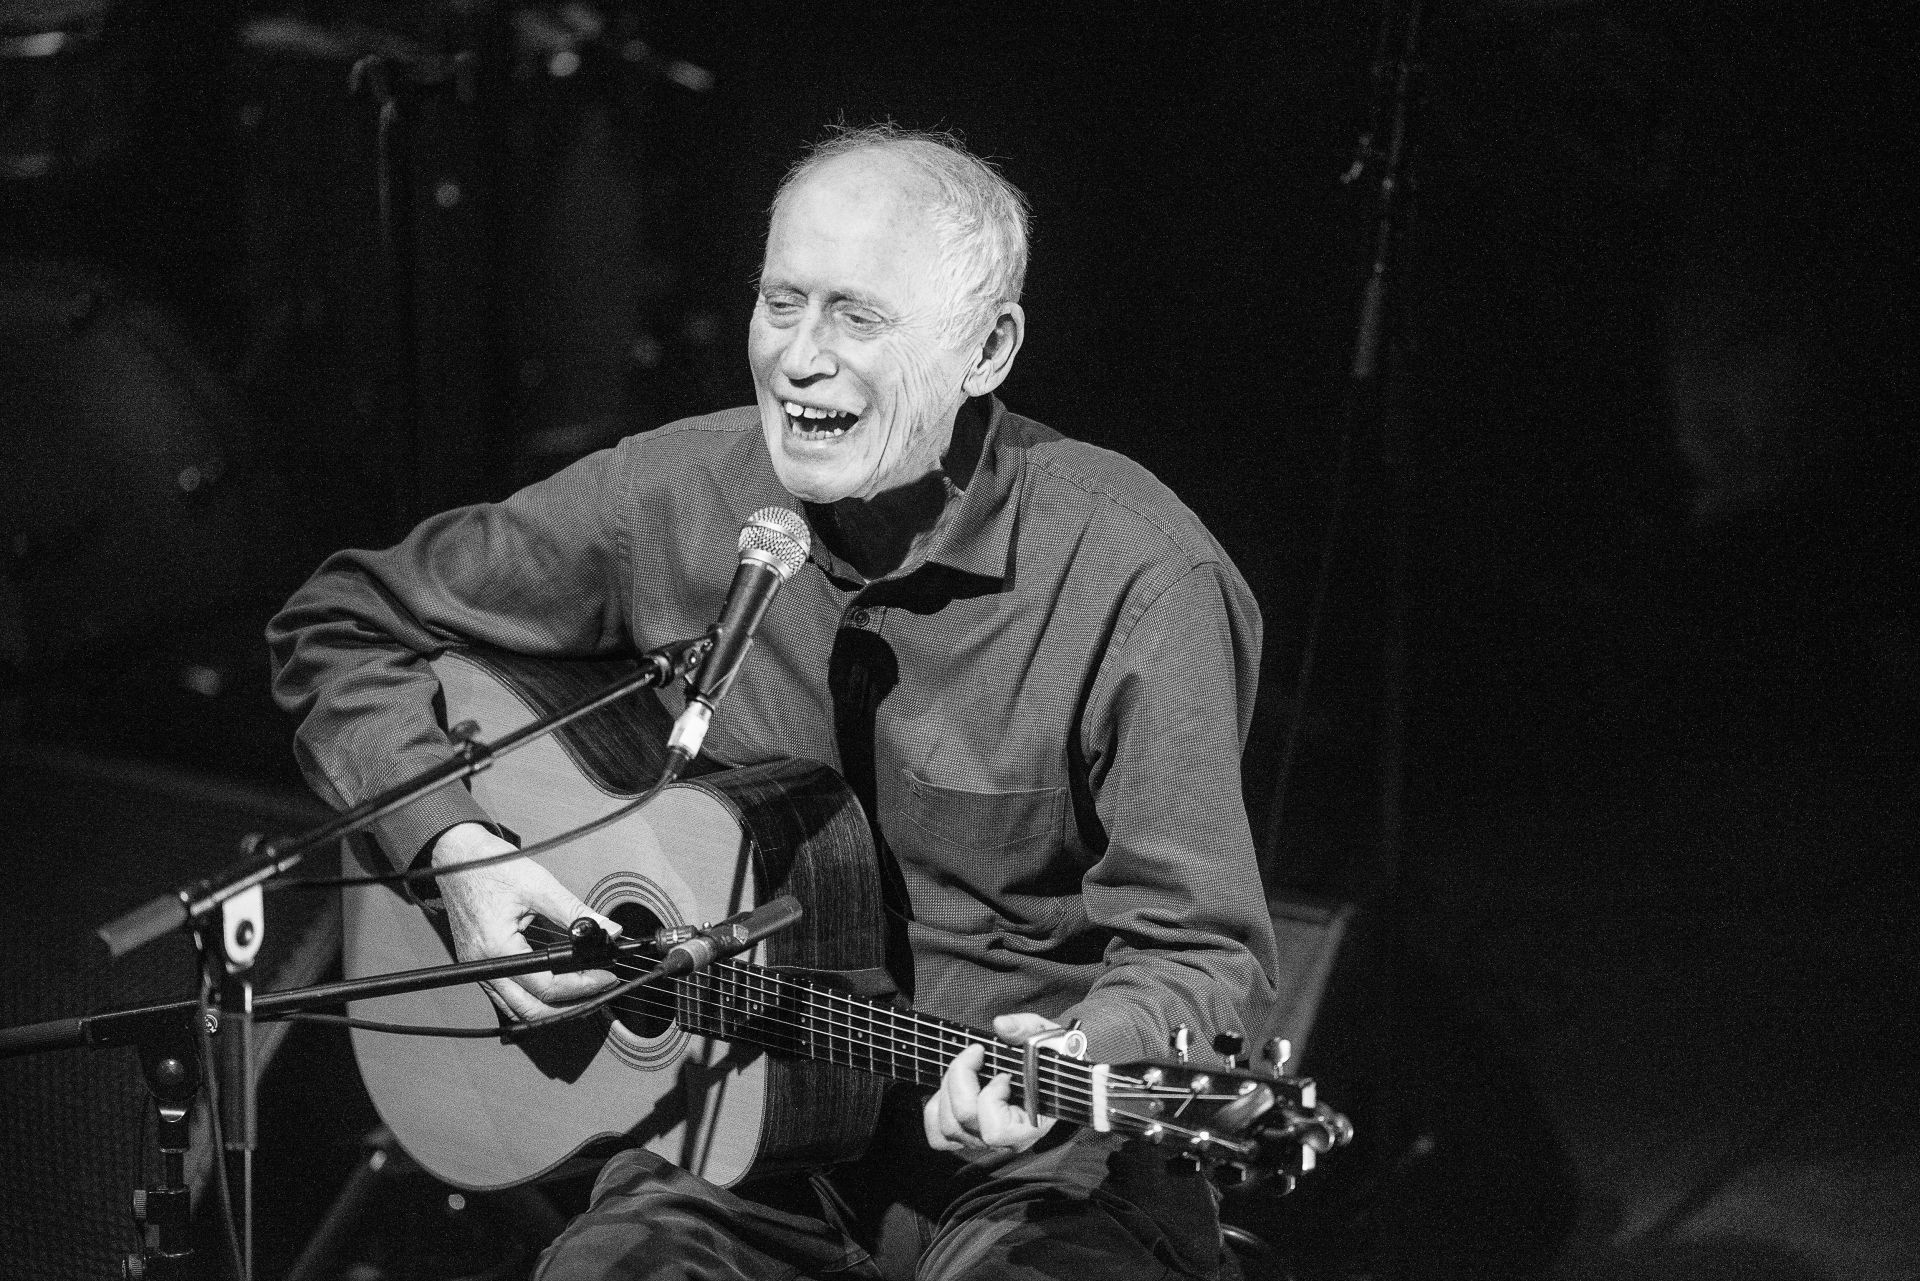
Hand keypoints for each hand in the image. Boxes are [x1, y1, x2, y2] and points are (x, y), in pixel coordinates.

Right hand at [431, 821, 621, 1020]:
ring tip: (581, 991)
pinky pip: (506, 996)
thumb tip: (608, 929)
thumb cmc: (489, 867)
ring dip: (551, 1008)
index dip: (581, 986)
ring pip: (517, 1009)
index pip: (546, 987)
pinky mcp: (478, 966)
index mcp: (498, 948)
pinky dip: (532, 998)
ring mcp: (478, 969)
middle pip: (530, 1010)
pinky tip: (554, 986)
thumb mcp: (539, 886)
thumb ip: (575, 912)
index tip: (604, 978)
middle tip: (598, 991)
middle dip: (570, 1007)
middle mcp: (483, 966)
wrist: (456, 857)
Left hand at [923, 1012, 1063, 1154]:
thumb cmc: (1051, 1059)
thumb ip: (1026, 1028)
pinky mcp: (967, 1135)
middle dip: (961, 1078)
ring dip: (947, 1089)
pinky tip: (949, 1089)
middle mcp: (1006, 1140)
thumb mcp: (1047, 1036)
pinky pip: (938, 1135)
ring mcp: (985, 1140)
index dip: (991, 1097)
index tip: (1004, 1072)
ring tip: (964, 1068)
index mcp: (1030, 1125)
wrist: (1053, 1073)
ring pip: (948, 1126)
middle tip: (974, 1054)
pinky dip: (937, 1110)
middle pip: (964, 1120)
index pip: (995, 1129)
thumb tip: (1001, 1026)